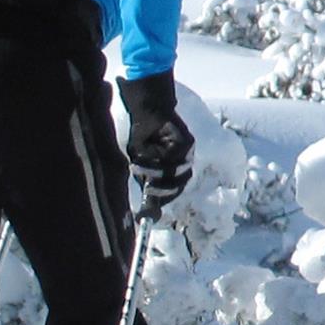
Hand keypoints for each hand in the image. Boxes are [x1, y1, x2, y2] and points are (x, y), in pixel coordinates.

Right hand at [123, 71, 194, 208]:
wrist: (148, 113)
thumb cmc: (144, 138)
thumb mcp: (140, 162)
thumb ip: (145, 181)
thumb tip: (146, 211)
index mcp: (175, 169)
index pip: (175, 190)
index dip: (164, 199)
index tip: (151, 205)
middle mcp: (184, 162)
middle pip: (179, 183)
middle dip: (162, 189)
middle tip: (147, 188)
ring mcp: (187, 152)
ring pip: (174, 170)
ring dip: (153, 171)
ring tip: (136, 164)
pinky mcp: (187, 141)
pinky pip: (171, 155)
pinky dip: (154, 156)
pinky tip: (142, 151)